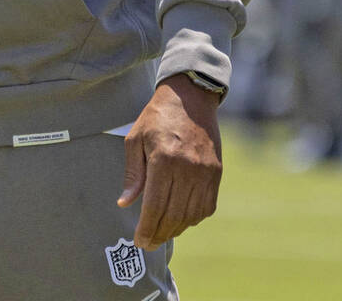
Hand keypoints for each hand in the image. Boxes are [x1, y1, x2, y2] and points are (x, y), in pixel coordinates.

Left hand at [117, 74, 222, 249]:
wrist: (190, 97)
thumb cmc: (156, 117)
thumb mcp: (136, 138)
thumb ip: (133, 173)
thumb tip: (125, 202)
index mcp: (164, 159)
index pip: (154, 205)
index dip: (146, 228)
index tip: (139, 241)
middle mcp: (187, 168)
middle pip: (173, 214)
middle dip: (159, 233)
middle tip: (148, 243)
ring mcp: (205, 172)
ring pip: (190, 214)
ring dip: (175, 229)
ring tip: (162, 233)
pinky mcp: (216, 173)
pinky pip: (206, 206)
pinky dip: (193, 218)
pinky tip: (181, 219)